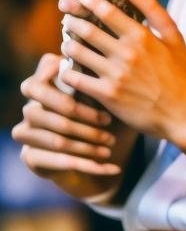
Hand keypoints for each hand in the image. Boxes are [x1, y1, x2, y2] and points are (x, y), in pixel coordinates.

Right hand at [13, 52, 128, 200]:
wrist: (98, 153)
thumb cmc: (103, 115)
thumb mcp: (106, 96)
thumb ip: (98, 80)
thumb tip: (104, 63)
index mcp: (43, 89)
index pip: (38, 82)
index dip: (54, 81)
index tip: (80, 80)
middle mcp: (30, 109)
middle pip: (53, 113)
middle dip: (85, 118)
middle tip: (109, 122)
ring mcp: (26, 134)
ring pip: (58, 140)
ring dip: (89, 145)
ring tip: (110, 145)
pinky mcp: (30, 157)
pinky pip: (60, 162)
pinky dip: (91, 166)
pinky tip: (114, 167)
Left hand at [57, 0, 185, 147]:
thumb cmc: (183, 72)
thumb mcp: (174, 36)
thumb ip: (153, 9)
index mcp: (142, 36)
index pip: (107, 12)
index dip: (89, 1)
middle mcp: (127, 53)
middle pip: (87, 30)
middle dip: (73, 22)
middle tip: (68, 19)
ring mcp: (115, 75)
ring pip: (77, 53)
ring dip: (69, 45)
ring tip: (69, 43)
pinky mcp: (107, 96)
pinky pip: (76, 79)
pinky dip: (68, 71)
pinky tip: (69, 69)